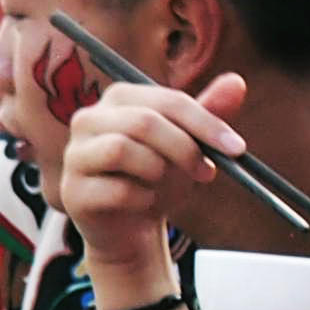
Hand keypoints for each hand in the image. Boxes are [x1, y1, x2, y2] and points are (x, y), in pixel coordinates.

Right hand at [55, 74, 249, 265]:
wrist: (130, 228)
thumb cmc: (156, 178)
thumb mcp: (188, 144)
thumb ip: (208, 113)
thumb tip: (237, 81)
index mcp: (119, 99)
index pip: (167, 100)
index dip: (205, 123)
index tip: (236, 148)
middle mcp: (89, 119)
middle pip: (143, 122)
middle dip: (184, 149)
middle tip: (207, 173)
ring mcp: (76, 155)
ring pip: (122, 150)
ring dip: (157, 172)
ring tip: (163, 185)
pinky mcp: (72, 191)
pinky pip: (115, 189)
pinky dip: (142, 199)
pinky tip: (144, 203)